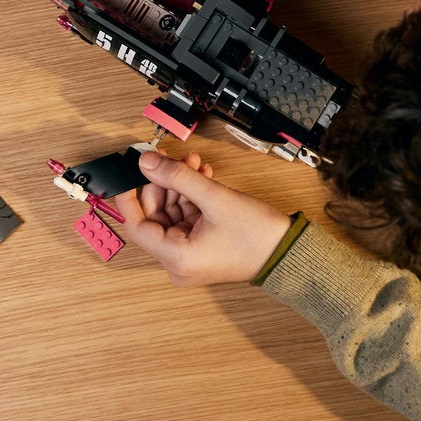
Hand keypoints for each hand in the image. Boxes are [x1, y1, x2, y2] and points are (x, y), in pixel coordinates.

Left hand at [113, 150, 290, 285]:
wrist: (291, 253)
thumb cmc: (258, 237)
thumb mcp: (214, 198)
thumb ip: (176, 177)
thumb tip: (146, 162)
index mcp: (177, 258)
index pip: (136, 225)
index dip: (129, 196)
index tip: (128, 172)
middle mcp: (179, 263)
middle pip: (155, 215)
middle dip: (164, 182)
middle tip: (170, 157)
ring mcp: (189, 256)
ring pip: (171, 212)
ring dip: (180, 185)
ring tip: (194, 163)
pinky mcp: (200, 248)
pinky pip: (186, 217)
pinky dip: (191, 196)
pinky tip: (201, 176)